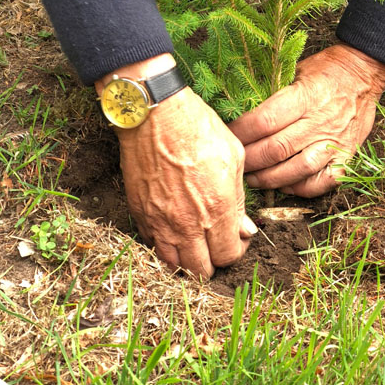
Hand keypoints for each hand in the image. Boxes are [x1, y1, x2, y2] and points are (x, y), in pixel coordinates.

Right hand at [96, 55, 255, 277]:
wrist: (155, 114)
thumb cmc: (198, 128)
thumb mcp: (234, 157)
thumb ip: (240, 199)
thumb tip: (244, 228)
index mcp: (217, 209)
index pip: (228, 255)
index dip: (237, 250)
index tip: (238, 237)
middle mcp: (188, 223)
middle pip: (201, 270)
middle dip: (213, 262)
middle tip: (216, 243)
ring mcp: (160, 221)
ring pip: (173, 265)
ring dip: (186, 260)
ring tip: (195, 243)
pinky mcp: (140, 213)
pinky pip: (152, 245)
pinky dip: (164, 245)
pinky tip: (174, 228)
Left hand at [228, 44, 384, 197]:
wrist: (363, 71)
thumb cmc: (325, 69)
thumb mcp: (295, 70)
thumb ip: (274, 93)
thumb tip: (242, 112)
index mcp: (304, 96)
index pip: (264, 121)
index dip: (241, 133)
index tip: (227, 137)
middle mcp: (319, 121)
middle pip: (276, 149)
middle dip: (250, 160)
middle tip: (235, 163)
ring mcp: (334, 141)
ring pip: (296, 169)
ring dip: (269, 179)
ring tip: (253, 179)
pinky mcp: (348, 155)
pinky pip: (324, 182)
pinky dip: (301, 188)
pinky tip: (285, 185)